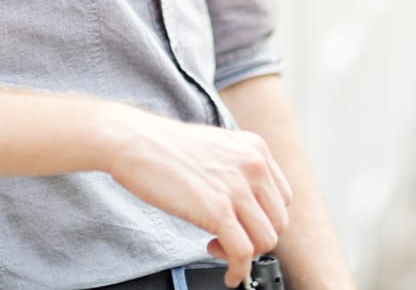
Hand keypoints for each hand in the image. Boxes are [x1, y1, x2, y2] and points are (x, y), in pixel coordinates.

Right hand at [105, 108, 291, 287]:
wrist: (134, 141)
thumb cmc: (164, 145)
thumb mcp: (216, 147)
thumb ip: (237, 169)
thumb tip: (247, 202)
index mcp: (255, 149)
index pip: (282, 199)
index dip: (264, 219)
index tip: (246, 226)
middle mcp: (253, 166)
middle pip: (278, 222)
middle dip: (255, 238)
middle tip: (229, 240)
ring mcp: (237, 188)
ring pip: (265, 241)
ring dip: (245, 255)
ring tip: (219, 249)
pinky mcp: (218, 211)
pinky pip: (243, 254)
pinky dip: (238, 271)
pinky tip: (227, 273)